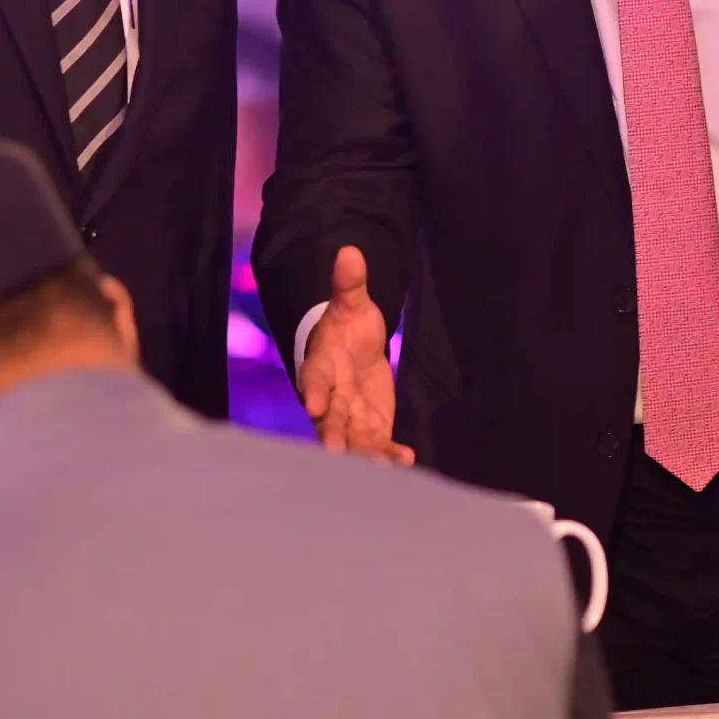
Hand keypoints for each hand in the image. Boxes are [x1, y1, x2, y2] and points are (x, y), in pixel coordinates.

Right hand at [299, 246, 413, 465]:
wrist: (352, 350)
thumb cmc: (346, 326)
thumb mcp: (351, 303)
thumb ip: (349, 284)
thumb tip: (350, 251)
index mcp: (321, 366)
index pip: (314, 378)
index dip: (313, 390)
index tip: (313, 404)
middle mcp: (330, 397)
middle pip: (329, 418)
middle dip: (333, 435)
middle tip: (336, 453)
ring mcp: (349, 415)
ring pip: (354, 439)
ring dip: (365, 454)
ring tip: (382, 468)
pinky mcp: (369, 426)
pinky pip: (377, 443)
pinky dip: (389, 453)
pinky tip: (405, 461)